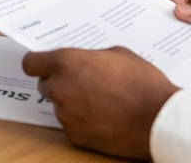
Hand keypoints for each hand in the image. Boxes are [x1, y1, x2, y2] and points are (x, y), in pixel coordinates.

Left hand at [23, 46, 178, 159]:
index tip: (44, 65)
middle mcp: (60, 88)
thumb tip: (85, 62)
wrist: (159, 118)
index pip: (32, 62)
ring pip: (60, 106)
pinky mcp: (75, 136)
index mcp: (67, 63)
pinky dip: (83, 122)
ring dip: (73, 104)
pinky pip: (72, 125)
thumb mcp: (118, 54)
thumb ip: (91, 57)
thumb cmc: (143, 83)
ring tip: (101, 102)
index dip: (39, 63)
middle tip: (82, 83)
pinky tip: (104, 118)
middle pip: (45, 85)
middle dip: (59, 83)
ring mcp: (66, 115)